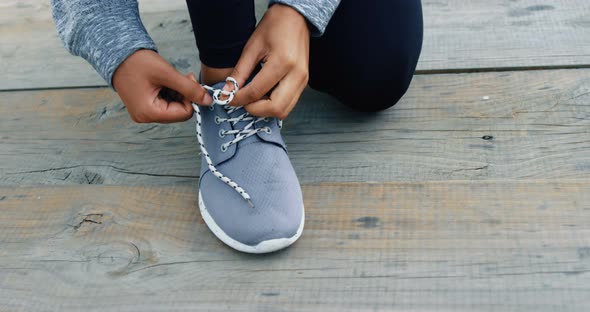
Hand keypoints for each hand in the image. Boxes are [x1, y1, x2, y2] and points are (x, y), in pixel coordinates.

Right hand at [112, 49, 212, 122]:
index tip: (188, 80)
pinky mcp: (144, 107)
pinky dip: (170, 93)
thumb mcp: (168, 74)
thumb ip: (190, 88)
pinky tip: (165, 82)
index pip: (184, 114)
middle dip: (184, 95)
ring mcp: (143, 113)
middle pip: (179, 112)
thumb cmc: (138, 62)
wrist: (117, 53)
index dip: (191, 98)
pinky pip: (165, 104)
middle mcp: (145, 117)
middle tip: (182, 77)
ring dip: (178, 93)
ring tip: (170, 78)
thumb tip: (208, 101)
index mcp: (149, 113)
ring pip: (173, 108)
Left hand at [229, 4, 309, 118]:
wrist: (295, 18)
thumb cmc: (275, 26)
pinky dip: (274, 105)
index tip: (228, 98)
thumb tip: (228, 91)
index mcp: (283, 62)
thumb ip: (240, 72)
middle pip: (275, 109)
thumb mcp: (252, 47)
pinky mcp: (303, 83)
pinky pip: (289, 104)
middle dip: (255, 109)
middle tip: (242, 101)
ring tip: (252, 98)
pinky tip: (263, 94)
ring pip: (284, 111)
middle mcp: (297, 75)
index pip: (257, 91)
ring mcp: (303, 81)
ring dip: (265, 110)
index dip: (239, 99)